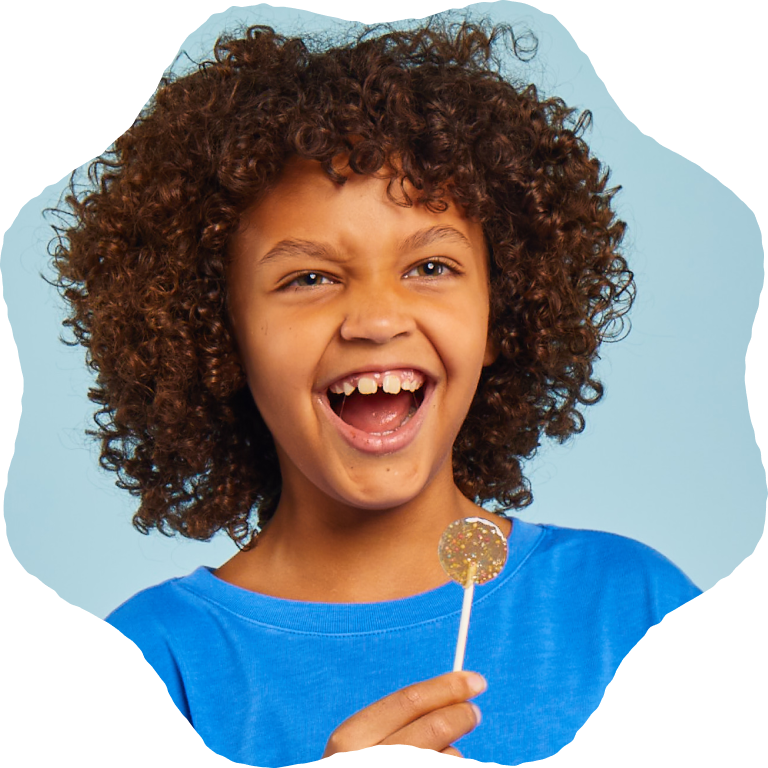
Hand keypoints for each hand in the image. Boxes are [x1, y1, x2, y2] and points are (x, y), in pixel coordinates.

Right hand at [322, 671, 485, 757]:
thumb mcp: (364, 749)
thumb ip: (401, 727)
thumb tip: (458, 698)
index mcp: (349, 740)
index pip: (408, 701)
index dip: (446, 687)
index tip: (475, 681)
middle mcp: (364, 758)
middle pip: (434, 728)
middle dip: (461, 715)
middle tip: (474, 712)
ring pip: (449, 757)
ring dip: (452, 756)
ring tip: (441, 758)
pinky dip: (452, 765)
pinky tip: (443, 764)